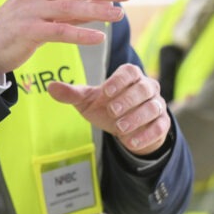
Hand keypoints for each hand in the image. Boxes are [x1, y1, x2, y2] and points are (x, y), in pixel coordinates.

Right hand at [0, 0, 130, 77]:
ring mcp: (31, 10)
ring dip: (98, 9)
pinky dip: (81, 33)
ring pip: (71, 6)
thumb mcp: (43, 13)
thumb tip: (101, 6)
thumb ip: (70, 9)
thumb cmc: (15, 29)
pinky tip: (99, 37)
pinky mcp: (28, 31)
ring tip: (119, 14)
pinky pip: (60, 31)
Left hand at [48, 64, 169, 155]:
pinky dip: (146, 134)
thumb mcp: (87, 101)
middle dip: (128, 99)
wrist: (125, 129)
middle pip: (144, 88)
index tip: (105, 91)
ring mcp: (157, 105)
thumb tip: (50, 87)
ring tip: (120, 127)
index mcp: (130, 77)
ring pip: (154, 107)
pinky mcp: (162, 123)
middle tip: (112, 111)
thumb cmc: (106, 108)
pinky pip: (160, 126)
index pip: (130, 71)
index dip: (119, 80)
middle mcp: (147, 87)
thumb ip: (72, 94)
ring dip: (137, 117)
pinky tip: (130, 141)